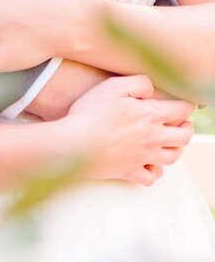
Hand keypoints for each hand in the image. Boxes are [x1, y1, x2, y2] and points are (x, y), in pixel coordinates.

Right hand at [61, 75, 193, 185]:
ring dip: (176, 149)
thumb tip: (153, 91)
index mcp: (151, 115)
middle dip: (186, 128)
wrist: (74, 144)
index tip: (183, 103)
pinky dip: (155, 171)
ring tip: (169, 142)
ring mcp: (143, 157)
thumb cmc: (91, 112)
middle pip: (184, 137)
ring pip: (173, 157)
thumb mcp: (114, 86)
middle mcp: (153, 138)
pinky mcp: (130, 171)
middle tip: (180, 123)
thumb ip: (139, 83)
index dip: (187, 105)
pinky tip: (149, 164)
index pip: (183, 110)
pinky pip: (151, 177)